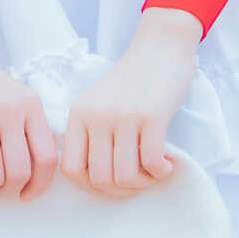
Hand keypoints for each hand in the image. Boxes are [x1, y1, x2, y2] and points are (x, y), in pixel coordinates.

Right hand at [0, 0, 59, 200]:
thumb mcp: (15, 96)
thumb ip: (28, 125)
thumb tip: (37, 170)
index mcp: (31, 106)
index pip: (47, 157)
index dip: (40, 184)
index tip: (28, 195)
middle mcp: (11, 112)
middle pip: (21, 171)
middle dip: (10, 190)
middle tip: (0, 191)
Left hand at [58, 7, 200, 199]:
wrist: (160, 47)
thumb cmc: (131, 81)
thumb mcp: (98, 102)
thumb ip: (90, 134)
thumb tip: (95, 181)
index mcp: (78, 115)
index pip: (71, 170)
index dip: (91, 187)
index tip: (112, 183)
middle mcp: (96, 117)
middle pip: (99, 179)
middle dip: (122, 191)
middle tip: (139, 179)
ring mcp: (122, 117)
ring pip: (124, 177)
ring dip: (143, 184)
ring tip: (153, 171)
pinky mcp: (151, 117)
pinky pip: (151, 164)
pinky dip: (161, 172)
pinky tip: (167, 163)